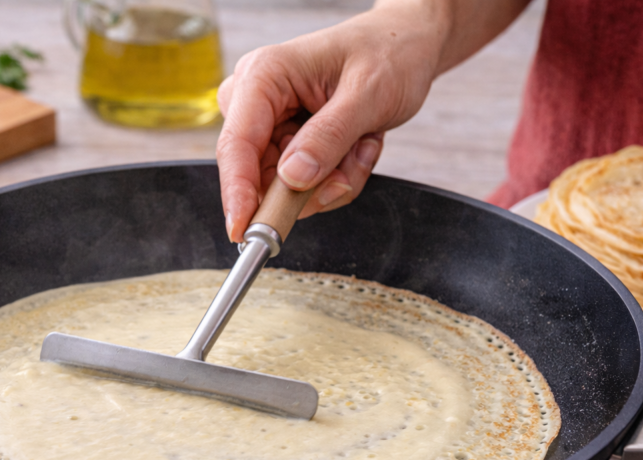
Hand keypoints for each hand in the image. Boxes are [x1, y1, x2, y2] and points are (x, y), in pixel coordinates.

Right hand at [216, 2, 447, 240]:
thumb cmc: (389, 54)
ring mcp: (272, 123)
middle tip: (355, 162)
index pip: (236, 144)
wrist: (407, 46)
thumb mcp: (368, 94)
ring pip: (288, 187)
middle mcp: (258, 100)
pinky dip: (339, 175)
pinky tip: (358, 144)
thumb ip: (329, 136)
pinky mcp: (288, 141)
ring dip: (334, 178)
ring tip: (363, 142)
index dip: (237, 193)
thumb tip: (293, 178)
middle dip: (314, 184)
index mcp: (265, 76)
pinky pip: (305, 184)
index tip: (243, 231)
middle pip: (261, 174)